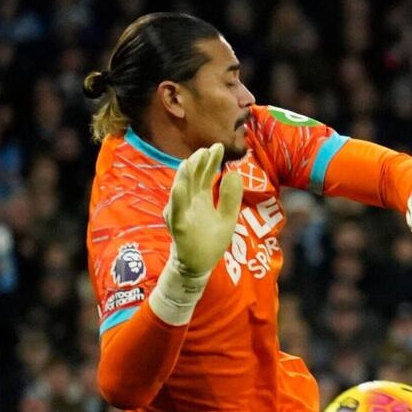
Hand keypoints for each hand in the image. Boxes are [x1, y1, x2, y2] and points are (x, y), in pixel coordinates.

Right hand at [162, 143, 241, 277]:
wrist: (198, 265)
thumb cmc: (210, 240)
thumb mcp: (227, 217)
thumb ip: (230, 197)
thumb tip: (235, 173)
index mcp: (200, 198)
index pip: (204, 175)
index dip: (211, 161)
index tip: (219, 146)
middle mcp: (188, 202)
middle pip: (193, 179)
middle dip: (199, 164)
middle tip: (208, 149)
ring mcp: (181, 213)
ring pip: (181, 191)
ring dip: (186, 176)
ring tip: (192, 160)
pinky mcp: (178, 227)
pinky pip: (176, 211)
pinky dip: (177, 199)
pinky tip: (180, 186)